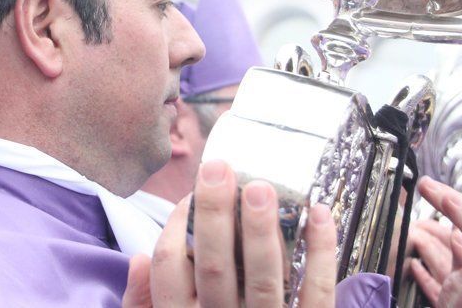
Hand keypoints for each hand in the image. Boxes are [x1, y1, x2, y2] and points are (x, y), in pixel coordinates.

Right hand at [123, 159, 337, 306]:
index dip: (175, 225)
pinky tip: (321, 214)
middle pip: (214, 266)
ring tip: (262, 186)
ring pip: (265, 280)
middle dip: (216, 213)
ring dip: (263, 230)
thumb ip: (144, 305)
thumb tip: (138, 258)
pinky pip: (317, 294)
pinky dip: (323, 254)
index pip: (169, 268)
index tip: (187, 197)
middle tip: (220, 168)